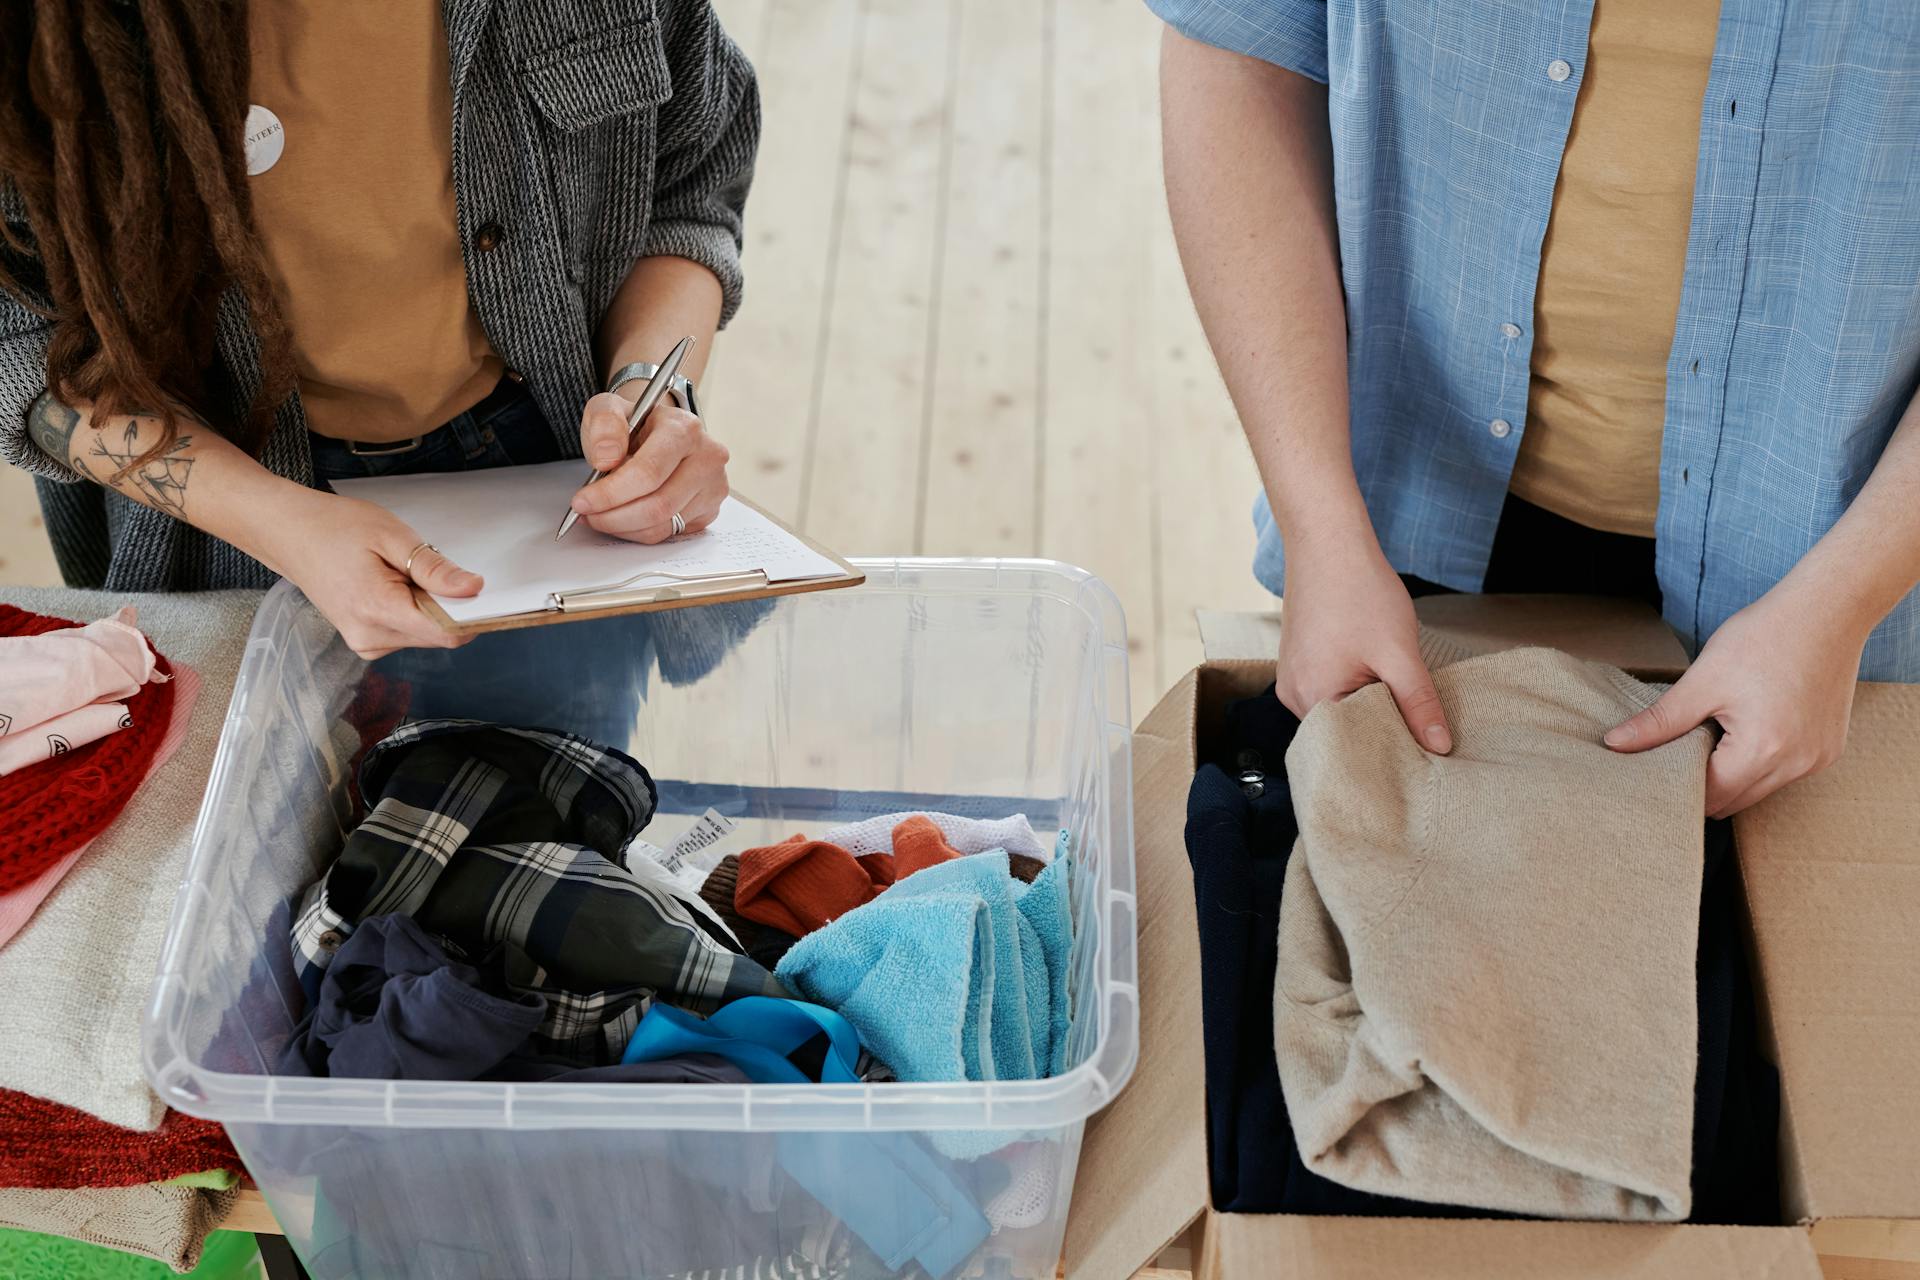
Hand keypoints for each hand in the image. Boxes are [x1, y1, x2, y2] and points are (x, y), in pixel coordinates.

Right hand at [263, 490, 481, 659]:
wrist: (288, 533)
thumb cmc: (334, 528)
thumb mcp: (392, 537)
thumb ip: (434, 569)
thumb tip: (473, 589)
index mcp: (378, 610)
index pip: (447, 632)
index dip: (471, 613)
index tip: (479, 591)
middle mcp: (371, 637)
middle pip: (438, 634)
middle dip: (444, 604)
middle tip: (420, 568)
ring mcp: (366, 643)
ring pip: (424, 634)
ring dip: (425, 606)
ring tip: (396, 574)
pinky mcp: (365, 641)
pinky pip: (407, 632)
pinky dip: (410, 610)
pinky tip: (389, 586)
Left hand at [569, 391, 729, 541]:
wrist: (661, 431)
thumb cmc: (636, 423)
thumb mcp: (609, 408)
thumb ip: (604, 425)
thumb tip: (606, 458)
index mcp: (684, 428)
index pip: (648, 472)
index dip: (611, 493)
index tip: (582, 501)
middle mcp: (707, 458)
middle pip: (658, 505)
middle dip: (613, 516)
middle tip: (587, 514)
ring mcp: (713, 487)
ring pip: (662, 525)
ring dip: (623, 527)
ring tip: (600, 516)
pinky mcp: (710, 509)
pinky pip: (669, 533)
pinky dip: (638, 532)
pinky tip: (623, 518)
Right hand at [1276, 539, 1452, 752]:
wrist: (1328, 542)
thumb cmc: (1359, 591)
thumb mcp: (1399, 654)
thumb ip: (1418, 704)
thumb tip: (1439, 746)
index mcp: (1311, 700)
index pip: (1356, 747)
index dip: (1393, 747)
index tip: (1424, 747)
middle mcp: (1293, 696)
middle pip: (1345, 731)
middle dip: (1382, 726)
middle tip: (1420, 719)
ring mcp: (1293, 678)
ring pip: (1340, 709)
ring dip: (1370, 703)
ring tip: (1396, 686)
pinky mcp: (1299, 661)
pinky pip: (1329, 689)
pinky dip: (1356, 686)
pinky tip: (1376, 668)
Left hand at [1603, 584, 1864, 816]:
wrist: (1828, 610)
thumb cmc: (1764, 637)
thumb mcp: (1703, 680)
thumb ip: (1659, 721)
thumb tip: (1614, 744)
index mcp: (1762, 751)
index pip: (1707, 795)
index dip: (1675, 785)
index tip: (1652, 769)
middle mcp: (1796, 765)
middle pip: (1733, 800)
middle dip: (1702, 782)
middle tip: (1675, 751)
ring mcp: (1817, 760)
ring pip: (1758, 789)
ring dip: (1731, 773)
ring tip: (1712, 733)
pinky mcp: (1828, 749)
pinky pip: (1782, 772)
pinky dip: (1758, 761)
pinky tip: (1746, 728)